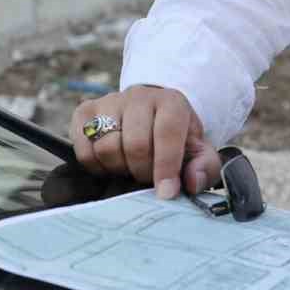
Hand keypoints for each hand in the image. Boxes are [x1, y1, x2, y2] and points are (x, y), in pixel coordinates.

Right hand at [69, 85, 221, 198]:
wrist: (150, 115)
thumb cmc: (176, 139)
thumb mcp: (198, 151)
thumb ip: (205, 167)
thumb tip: (192, 183)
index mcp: (171, 102)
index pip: (166, 133)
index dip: (166, 167)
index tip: (166, 193)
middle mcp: (138, 96)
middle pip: (134, 145)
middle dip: (142, 171)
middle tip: (147, 177)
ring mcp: (109, 102)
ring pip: (107, 148)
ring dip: (120, 168)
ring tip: (130, 166)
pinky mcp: (84, 112)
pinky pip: (84, 150)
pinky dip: (97, 166)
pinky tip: (111, 162)